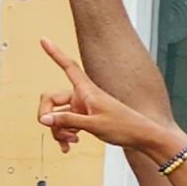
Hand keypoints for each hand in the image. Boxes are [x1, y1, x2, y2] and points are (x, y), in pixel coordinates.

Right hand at [34, 42, 182, 162]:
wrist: (142, 138)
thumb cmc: (124, 127)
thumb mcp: (93, 125)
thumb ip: (67, 121)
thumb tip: (44, 119)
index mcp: (87, 90)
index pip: (68, 66)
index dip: (55, 53)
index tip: (43, 39)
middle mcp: (83, 96)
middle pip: (51, 99)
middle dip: (47, 114)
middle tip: (49, 127)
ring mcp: (83, 108)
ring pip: (57, 115)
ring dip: (58, 129)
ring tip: (69, 142)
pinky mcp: (85, 119)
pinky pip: (66, 124)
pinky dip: (64, 134)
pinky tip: (68, 146)